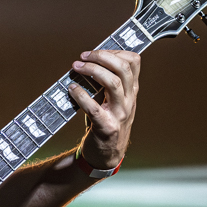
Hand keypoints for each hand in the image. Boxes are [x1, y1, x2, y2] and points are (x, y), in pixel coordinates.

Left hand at [69, 49, 139, 170]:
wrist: (106, 155)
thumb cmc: (106, 122)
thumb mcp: (113, 100)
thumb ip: (108, 82)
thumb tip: (88, 59)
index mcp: (132, 91)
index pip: (134, 61)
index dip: (114, 51)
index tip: (95, 52)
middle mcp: (129, 100)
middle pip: (123, 68)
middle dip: (102, 57)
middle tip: (83, 56)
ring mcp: (120, 114)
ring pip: (113, 83)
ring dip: (92, 71)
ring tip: (76, 68)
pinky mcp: (106, 127)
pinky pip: (94, 107)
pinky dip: (81, 95)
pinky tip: (72, 89)